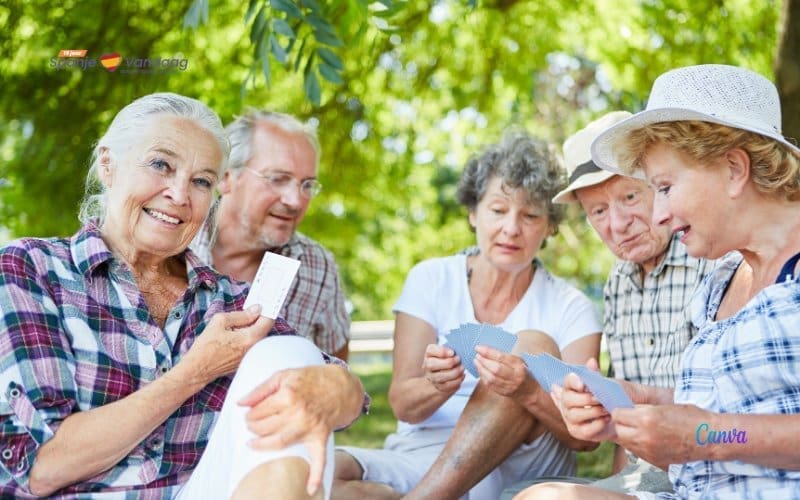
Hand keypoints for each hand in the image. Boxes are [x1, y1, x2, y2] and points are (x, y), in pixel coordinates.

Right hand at [182, 305, 272, 383]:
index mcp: (250, 338)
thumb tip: (256, 309)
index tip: (261, 304)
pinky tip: (232, 337)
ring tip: (234, 326)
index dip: (266, 310)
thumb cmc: (205, 347)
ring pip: (257, 336)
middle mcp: (253, 348)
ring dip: (250, 328)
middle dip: (257, 319)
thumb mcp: (220, 321)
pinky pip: (251, 345)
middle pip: (264, 328)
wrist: (197, 369)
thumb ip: (241, 315)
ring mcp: (250, 356)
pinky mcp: (245, 360)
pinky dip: (245, 338)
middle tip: (246, 312)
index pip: (268, 320)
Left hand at [238, 365, 359, 495]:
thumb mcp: (284, 375)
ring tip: (253, 443)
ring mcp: (310, 427)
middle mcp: (298, 413)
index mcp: (287, 395)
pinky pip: (319, 459)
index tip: (248, 414)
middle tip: (251, 426)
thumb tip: (240, 403)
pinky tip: (310, 489)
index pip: (258, 411)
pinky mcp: (320, 437)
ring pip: (279, 443)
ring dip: (262, 445)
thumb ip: (260, 389)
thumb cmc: (310, 379)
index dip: (249, 413)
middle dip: (252, 427)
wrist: (340, 385)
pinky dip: (315, 475)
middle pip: (265, 427)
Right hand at [422, 344, 464, 393]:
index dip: (442, 352)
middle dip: (448, 362)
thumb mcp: (447, 350)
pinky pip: (447, 386)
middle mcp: (427, 365)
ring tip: (462, 368)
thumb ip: (451, 348)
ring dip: (454, 372)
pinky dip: (456, 381)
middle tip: (459, 359)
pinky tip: (462, 375)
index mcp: (429, 353)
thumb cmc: (448, 357)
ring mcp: (432, 377)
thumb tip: (459, 351)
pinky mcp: (439, 386)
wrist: (443, 372)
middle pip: (432, 365)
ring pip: (440, 377)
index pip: (430, 351)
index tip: (453, 352)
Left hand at [473, 346, 531, 398]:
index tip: (479, 347)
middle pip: (495, 368)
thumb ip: (506, 356)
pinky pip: (490, 385)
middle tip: (477, 355)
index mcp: (519, 365)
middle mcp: (514, 376)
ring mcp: (509, 386)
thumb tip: (488, 350)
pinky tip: (480, 370)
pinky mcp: (503, 392)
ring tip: (476, 361)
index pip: (501, 357)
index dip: (488, 352)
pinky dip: (483, 377)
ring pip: (491, 378)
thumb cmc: (524, 373)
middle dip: (483, 361)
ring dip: (481, 369)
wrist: (530, 391)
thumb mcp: (519, 361)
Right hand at [551, 359, 616, 441]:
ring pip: (576, 415)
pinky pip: (586, 429)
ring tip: (606, 408)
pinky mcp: (578, 433)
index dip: (573, 381)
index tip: (583, 384)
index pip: (567, 382)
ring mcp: (570, 419)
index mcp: (569, 388)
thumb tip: (591, 361)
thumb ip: (595, 374)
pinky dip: (598, 423)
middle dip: (586, 399)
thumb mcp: (602, 384)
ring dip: (593, 411)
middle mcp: (565, 404)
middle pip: (568, 400)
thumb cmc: (605, 398)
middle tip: (600, 398)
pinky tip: (607, 418)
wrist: (615, 416)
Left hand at [612, 403, 711, 468]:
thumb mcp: (662, 406)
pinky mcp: (654, 459)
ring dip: (627, 435)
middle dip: (621, 424)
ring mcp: (649, 450)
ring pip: (625, 442)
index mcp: (646, 418)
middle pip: (618, 430)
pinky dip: (637, 444)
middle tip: (629, 419)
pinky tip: (647, 438)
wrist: (710, 437)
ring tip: (639, 429)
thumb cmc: (690, 417)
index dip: (619, 411)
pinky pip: (636, 451)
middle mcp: (644, 436)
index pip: (617, 415)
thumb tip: (625, 408)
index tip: (624, 409)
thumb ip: (641, 409)